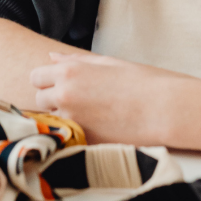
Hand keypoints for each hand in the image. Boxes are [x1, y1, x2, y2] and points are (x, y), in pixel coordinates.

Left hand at [29, 51, 190, 145]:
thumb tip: (52, 58)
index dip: (47, 80)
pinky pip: (67, 137)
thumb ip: (75, 61)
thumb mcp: (108, 63)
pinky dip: (75, 134)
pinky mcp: (82, 142)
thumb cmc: (141, 81)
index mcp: (70, 72)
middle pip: (39, 100)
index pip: (36, 76)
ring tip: (89, 115)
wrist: (164, 108)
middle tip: (78, 100)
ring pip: (51, 120)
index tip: (60, 83)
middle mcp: (65, 96)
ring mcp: (72, 121)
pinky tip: (96, 128)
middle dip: (52, 100)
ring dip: (62, 118)